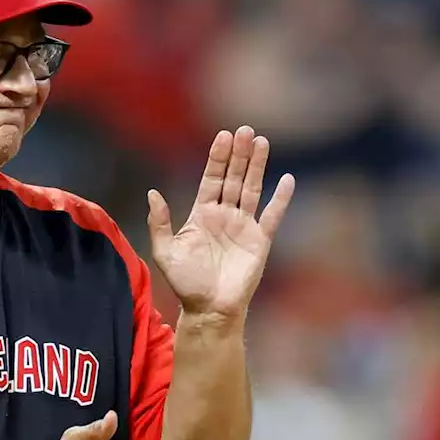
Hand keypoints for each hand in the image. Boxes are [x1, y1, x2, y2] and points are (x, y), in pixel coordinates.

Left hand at [147, 126, 294, 318]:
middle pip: (233, 178)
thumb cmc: (185, 283)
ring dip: (257, 166)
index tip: (223, 136)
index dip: (217, 158)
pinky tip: (287, 179)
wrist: (208, 309)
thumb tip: (152, 193)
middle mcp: (224, 216)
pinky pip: (272, 216)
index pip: (211, 179)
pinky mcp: (260, 241)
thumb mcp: (165, 252)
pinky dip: (280, 199)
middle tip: (244, 130)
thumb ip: (159, 222)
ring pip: (252, 189)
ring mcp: (244, 227)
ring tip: (261, 142)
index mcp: (202, 215)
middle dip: (238, 155)